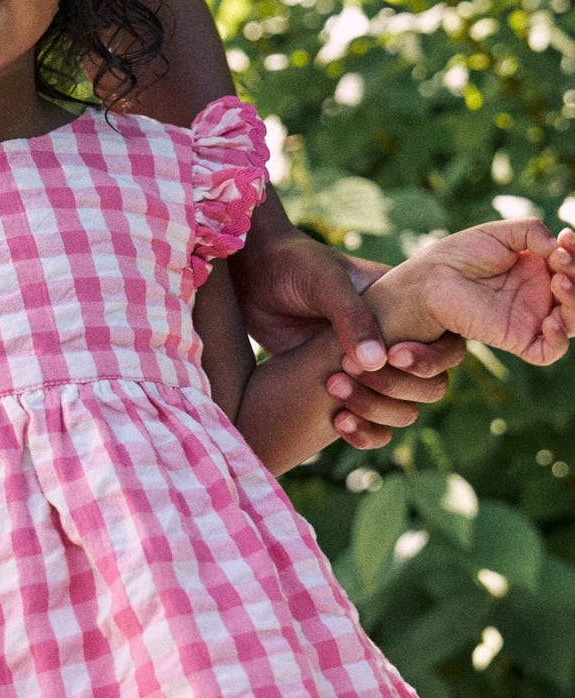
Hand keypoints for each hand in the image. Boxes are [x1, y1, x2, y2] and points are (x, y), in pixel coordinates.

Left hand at [230, 222, 462, 448]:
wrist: (250, 279)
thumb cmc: (293, 266)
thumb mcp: (324, 283)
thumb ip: (350, 317)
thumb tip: (378, 362)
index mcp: (407, 308)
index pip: (447, 343)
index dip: (430, 359)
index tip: (392, 357)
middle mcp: (396, 341)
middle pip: (429, 386)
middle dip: (397, 388)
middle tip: (345, 371)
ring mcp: (371, 368)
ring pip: (402, 409)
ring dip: (377, 410)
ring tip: (332, 388)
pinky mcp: (344, 387)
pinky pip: (370, 422)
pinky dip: (363, 431)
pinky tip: (338, 422)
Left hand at [386, 221, 574, 366]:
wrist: (431, 278)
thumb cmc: (461, 254)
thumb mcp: (501, 233)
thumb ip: (533, 232)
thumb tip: (558, 248)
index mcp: (539, 270)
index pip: (572, 267)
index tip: (566, 237)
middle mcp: (539, 296)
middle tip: (561, 258)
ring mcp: (530, 318)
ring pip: (572, 321)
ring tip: (559, 280)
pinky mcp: (516, 339)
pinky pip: (549, 350)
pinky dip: (559, 338)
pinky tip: (551, 319)